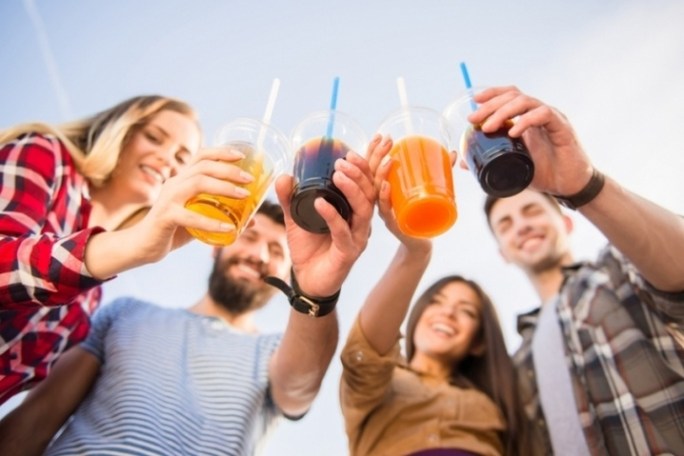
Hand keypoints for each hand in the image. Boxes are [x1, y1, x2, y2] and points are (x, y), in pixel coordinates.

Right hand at [127, 146, 253, 261]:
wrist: (143, 247)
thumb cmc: (173, 230)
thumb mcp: (200, 220)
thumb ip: (222, 216)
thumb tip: (252, 219)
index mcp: (182, 180)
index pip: (201, 157)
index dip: (221, 152)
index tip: (241, 155)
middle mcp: (174, 184)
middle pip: (203, 167)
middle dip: (228, 169)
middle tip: (249, 178)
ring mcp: (168, 199)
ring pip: (197, 183)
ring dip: (223, 187)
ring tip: (244, 195)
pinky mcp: (165, 217)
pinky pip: (190, 217)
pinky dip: (212, 222)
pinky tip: (229, 228)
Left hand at [275, 144, 375, 296]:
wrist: (308, 281)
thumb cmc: (309, 248)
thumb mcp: (296, 218)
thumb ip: (290, 198)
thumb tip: (284, 176)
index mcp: (353, 210)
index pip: (366, 184)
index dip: (366, 166)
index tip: (352, 150)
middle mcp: (360, 222)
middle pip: (370, 193)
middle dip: (360, 173)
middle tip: (343, 160)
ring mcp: (357, 237)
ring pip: (363, 209)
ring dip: (352, 189)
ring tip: (338, 174)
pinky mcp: (348, 252)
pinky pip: (343, 231)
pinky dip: (332, 215)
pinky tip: (320, 203)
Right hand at [366, 134, 431, 252]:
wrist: (420, 242)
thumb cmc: (421, 213)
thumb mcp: (426, 190)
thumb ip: (439, 172)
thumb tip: (453, 152)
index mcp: (382, 189)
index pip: (371, 167)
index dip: (372, 151)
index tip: (379, 135)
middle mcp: (379, 200)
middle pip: (370, 175)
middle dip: (375, 156)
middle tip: (387, 141)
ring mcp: (385, 211)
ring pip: (375, 191)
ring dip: (379, 174)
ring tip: (388, 161)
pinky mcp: (393, 224)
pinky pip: (385, 211)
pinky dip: (385, 199)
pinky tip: (386, 187)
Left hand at [468, 86, 594, 195]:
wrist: (569, 185)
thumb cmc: (543, 172)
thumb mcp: (512, 166)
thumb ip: (490, 161)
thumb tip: (464, 162)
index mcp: (527, 117)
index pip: (509, 95)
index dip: (492, 94)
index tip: (475, 101)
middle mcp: (538, 113)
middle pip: (513, 96)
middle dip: (491, 105)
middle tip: (474, 119)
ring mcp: (551, 118)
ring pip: (526, 102)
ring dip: (503, 112)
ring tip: (488, 127)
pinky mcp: (562, 127)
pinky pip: (544, 114)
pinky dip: (526, 121)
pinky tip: (513, 132)